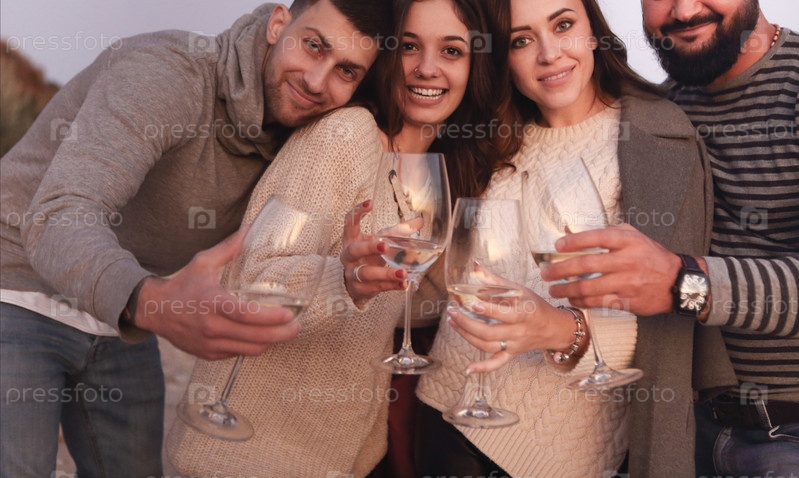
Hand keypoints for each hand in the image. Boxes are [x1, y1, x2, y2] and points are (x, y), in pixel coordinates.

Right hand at [134, 227, 300, 359]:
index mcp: (212, 303)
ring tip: (285, 332)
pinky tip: (263, 337)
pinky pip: (239, 354)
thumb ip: (228, 248)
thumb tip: (249, 229)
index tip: (289, 314)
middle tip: (297, 327)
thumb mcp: (203, 262)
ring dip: (270, 342)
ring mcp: (210, 343)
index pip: (245, 315)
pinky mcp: (209, 354)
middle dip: (281, 334)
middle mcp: (212, 327)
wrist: (155, 311)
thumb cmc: (183, 284)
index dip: (270, 317)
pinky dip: (253, 347)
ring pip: (250, 350)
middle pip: (254, 337)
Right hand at [339, 200, 406, 302]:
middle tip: (384, 245)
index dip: (358, 212)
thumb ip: (397, 232)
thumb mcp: (377, 242)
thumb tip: (420, 221)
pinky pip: (376, 287)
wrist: (353, 285)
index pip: (349, 222)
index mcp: (352, 239)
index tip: (370, 203)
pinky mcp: (360, 289)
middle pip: (355, 250)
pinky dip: (391, 286)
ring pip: (366, 273)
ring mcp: (352, 273)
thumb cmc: (367, 257)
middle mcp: (349, 256)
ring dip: (385, 273)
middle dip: (370, 247)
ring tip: (402, 273)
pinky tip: (403, 284)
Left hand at [447, 280, 578, 373]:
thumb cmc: (535, 305)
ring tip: (453, 322)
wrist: (554, 328)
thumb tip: (475, 265)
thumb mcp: (519, 289)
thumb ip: (495, 280)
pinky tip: (468, 369)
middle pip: (489, 332)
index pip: (504, 314)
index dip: (488, 310)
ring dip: (467, 336)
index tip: (472, 303)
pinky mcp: (511, 354)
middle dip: (467, 323)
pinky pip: (497, 363)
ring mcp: (514, 345)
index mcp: (524, 313)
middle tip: (452, 312)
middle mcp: (519, 332)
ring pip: (488, 345)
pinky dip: (482, 368)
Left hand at [541, 224, 681, 315]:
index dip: (574, 241)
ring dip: (566, 289)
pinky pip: (599, 303)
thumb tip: (572, 230)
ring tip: (553, 290)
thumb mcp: (633, 237)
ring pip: (589, 287)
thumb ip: (606, 232)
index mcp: (628, 242)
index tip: (557, 246)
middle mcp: (627, 261)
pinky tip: (571, 300)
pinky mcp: (628, 301)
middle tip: (546, 273)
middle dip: (561, 269)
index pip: (596, 237)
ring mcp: (627, 283)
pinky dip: (582, 302)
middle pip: (587, 264)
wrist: (678, 282)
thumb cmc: (651, 256)